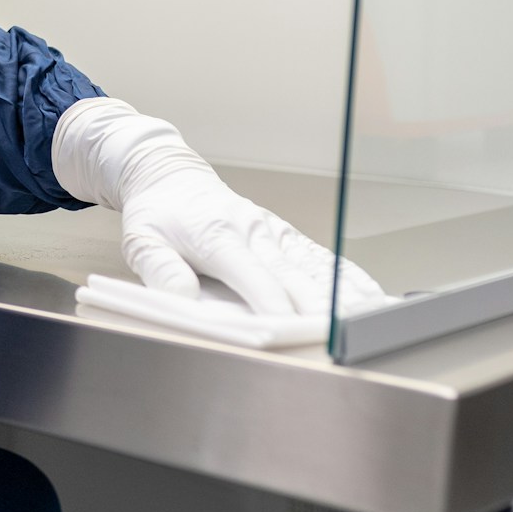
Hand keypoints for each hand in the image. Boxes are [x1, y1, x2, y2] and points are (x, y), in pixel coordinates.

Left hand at [51, 98, 385, 315]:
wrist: (171, 177)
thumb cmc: (158, 214)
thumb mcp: (141, 240)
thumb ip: (160, 270)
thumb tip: (184, 300)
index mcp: (219, 235)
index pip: (252, 274)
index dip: (271, 302)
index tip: (288, 327)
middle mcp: (253, 231)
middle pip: (292, 274)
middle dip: (317, 305)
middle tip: (341, 333)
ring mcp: (273, 232)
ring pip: (313, 265)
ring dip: (342, 292)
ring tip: (372, 316)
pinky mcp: (283, 234)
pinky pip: (318, 256)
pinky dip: (344, 276)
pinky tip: (369, 294)